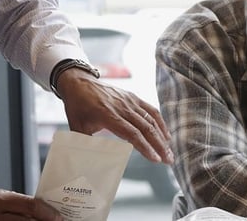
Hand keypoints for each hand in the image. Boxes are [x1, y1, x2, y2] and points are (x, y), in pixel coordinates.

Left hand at [54, 67, 173, 164]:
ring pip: (150, 119)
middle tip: (168, 160)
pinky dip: (160, 122)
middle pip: (146, 128)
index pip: (131, 133)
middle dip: (159, 145)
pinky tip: (166, 134)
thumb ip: (85, 145)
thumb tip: (88, 164)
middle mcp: (121, 107)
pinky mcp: (132, 97)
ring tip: (169, 152)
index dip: (145, 147)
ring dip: (162, 136)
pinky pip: (150, 109)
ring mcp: (129, 101)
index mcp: (108, 116)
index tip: (155, 159)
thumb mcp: (77, 127)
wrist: (78, 82)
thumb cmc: (77, 106)